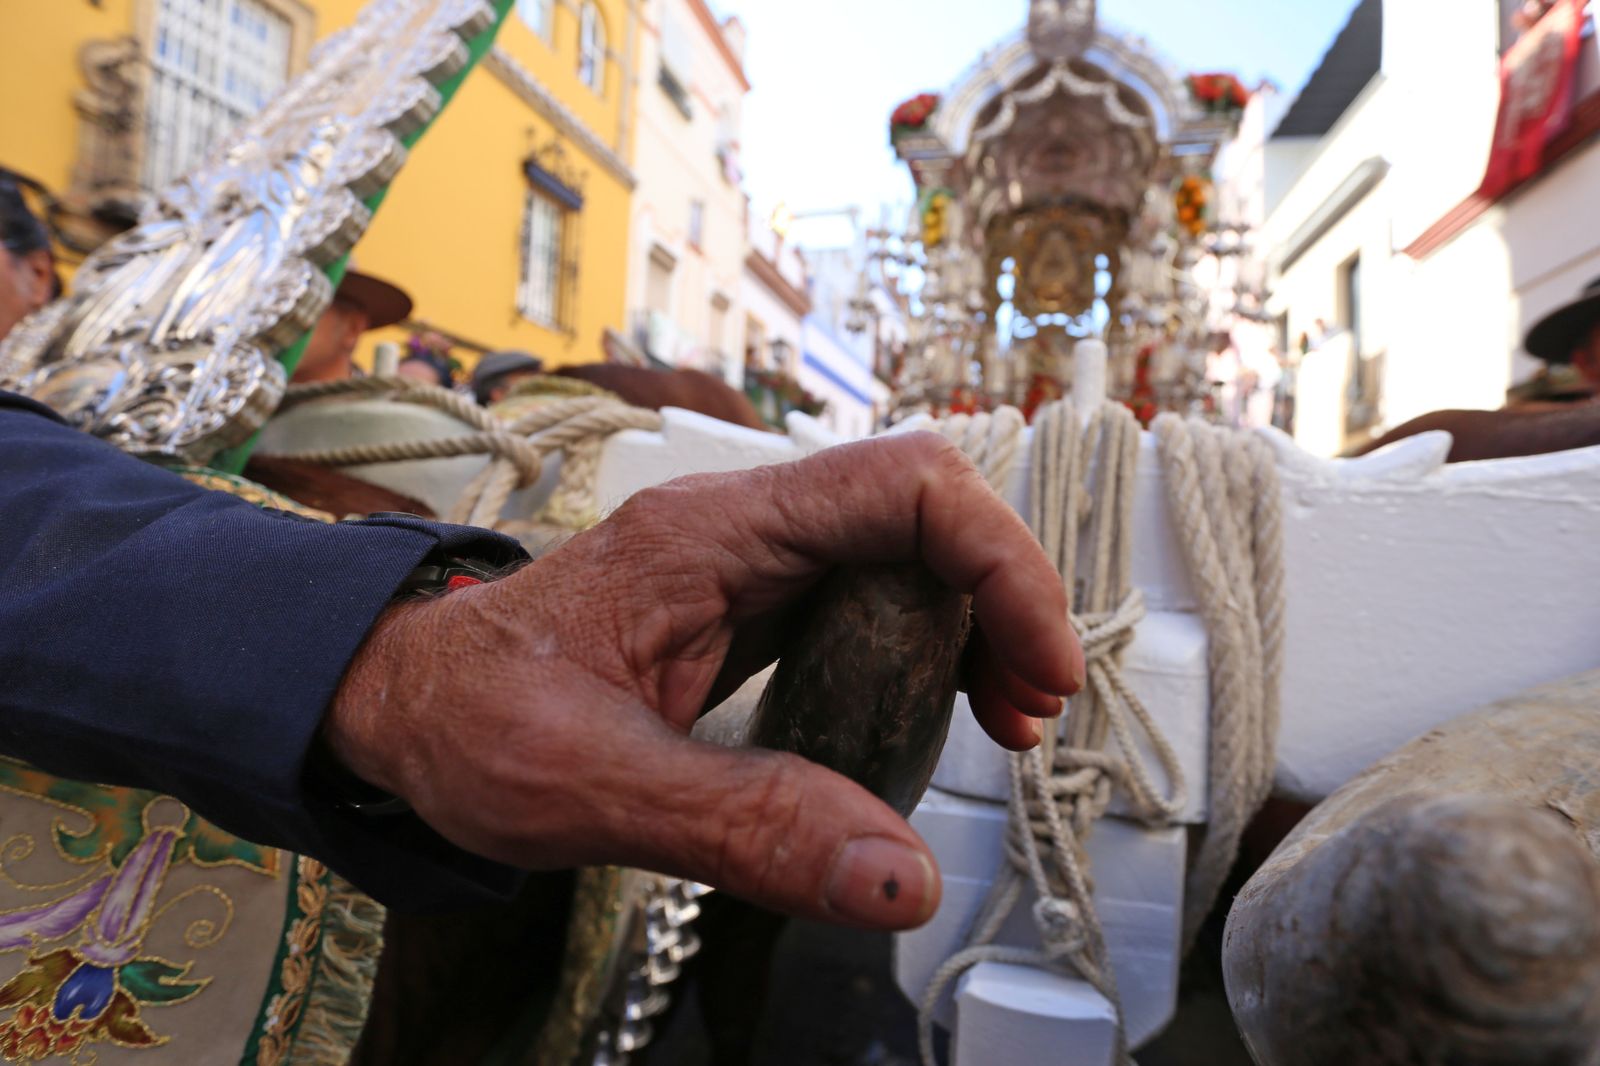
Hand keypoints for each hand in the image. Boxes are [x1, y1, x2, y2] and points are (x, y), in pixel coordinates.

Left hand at [327, 433, 1082, 928]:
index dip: (1000, 563)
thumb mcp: (593, 789)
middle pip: (924, 513)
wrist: (392, 706)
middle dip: (1001, 602)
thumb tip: (902, 879)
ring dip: (972, 626)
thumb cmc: (464, 725)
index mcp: (707, 535)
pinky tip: (931, 720)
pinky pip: (866, 598)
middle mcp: (741, 528)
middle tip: (1020, 717)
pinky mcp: (749, 607)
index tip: (1036, 673)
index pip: (902, 487)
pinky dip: (924, 652)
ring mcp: (748, 563)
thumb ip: (747, 828)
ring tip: (996, 722)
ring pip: (906, 553)